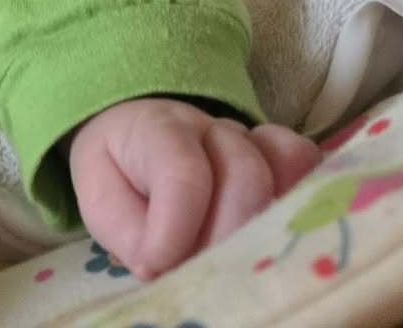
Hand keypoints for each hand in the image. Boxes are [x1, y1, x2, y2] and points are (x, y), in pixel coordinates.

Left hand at [68, 98, 319, 280]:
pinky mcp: (273, 156)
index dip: (175, 230)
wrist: (133, 134)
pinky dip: (299, 193)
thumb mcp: (100, 202)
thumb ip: (126, 231)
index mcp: (158, 130)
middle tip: (202, 275)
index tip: (156, 266)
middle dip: (225, 239)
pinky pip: (301, 163)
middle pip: (245, 176)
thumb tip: (161, 264)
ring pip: (276, 175)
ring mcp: (247, 139)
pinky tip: (280, 229)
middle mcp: (210, 127)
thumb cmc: (119, 173)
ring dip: (259, 229)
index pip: (184, 175)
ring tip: (234, 263)